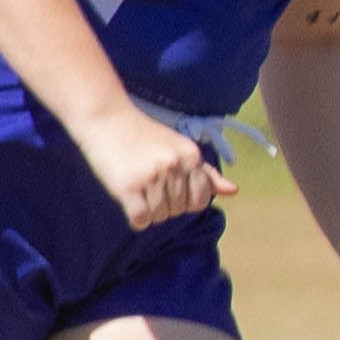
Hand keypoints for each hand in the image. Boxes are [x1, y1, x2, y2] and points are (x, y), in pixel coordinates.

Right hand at [67, 109, 231, 230]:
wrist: (106, 119)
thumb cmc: (144, 136)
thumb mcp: (180, 147)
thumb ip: (206, 172)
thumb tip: (233, 190)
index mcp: (191, 156)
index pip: (201, 200)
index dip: (185, 201)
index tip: (169, 189)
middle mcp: (175, 166)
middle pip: (179, 210)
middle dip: (165, 205)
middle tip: (148, 185)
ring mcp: (151, 176)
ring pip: (159, 216)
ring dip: (149, 211)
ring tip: (138, 188)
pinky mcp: (128, 187)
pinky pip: (140, 220)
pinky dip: (136, 218)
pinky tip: (129, 200)